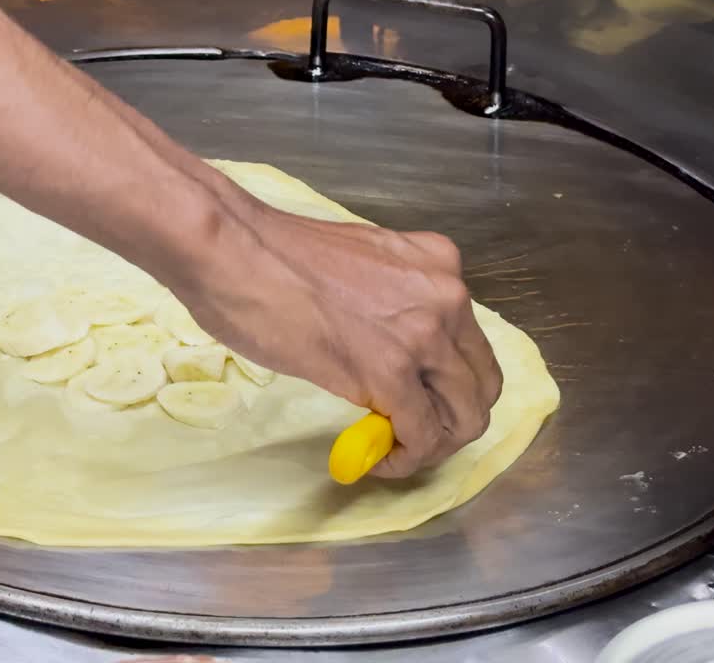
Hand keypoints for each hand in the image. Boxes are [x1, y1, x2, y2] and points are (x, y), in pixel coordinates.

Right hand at [177, 195, 503, 477]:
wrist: (233, 252)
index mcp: (439, 264)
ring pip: (464, 416)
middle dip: (451, 421)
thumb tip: (384, 344)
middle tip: (409, 436)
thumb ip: (389, 302)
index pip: (471, 342)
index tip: (416, 402)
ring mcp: (425, 334)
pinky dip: (406, 458)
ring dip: (432, 445)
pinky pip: (422, 434)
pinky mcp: (393, 372)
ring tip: (393, 451)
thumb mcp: (360, 266)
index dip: (448, 385)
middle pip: (480, 384)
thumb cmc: (271, 256)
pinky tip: (376, 460)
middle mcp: (447, 296)